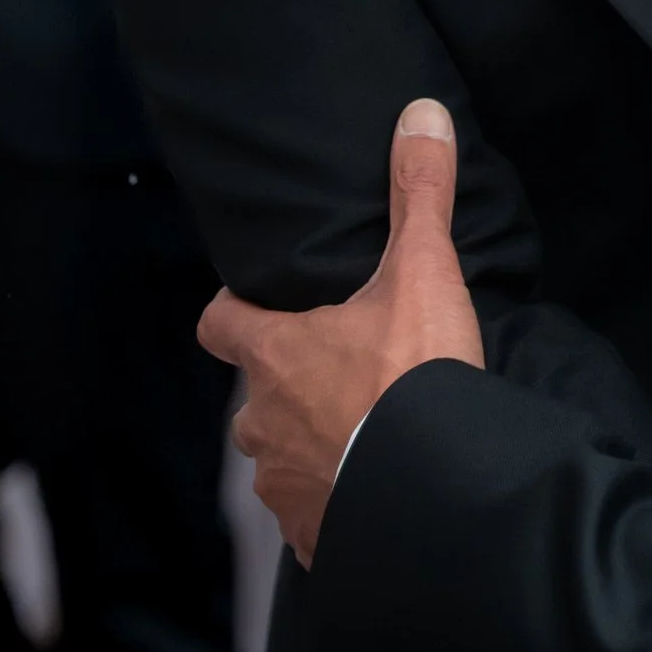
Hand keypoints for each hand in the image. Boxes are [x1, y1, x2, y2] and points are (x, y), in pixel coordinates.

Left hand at [201, 100, 484, 566]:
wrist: (431, 493)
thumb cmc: (412, 378)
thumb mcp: (423, 273)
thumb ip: (419, 193)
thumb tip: (421, 111)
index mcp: (274, 356)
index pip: (219, 324)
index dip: (232, 312)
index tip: (254, 305)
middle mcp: (261, 423)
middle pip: (254, 399)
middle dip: (287, 391)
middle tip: (342, 377)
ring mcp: (281, 486)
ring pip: (280, 460)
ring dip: (311, 450)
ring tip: (364, 441)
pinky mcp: (311, 539)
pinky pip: (312, 517)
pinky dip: (335, 506)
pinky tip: (374, 496)